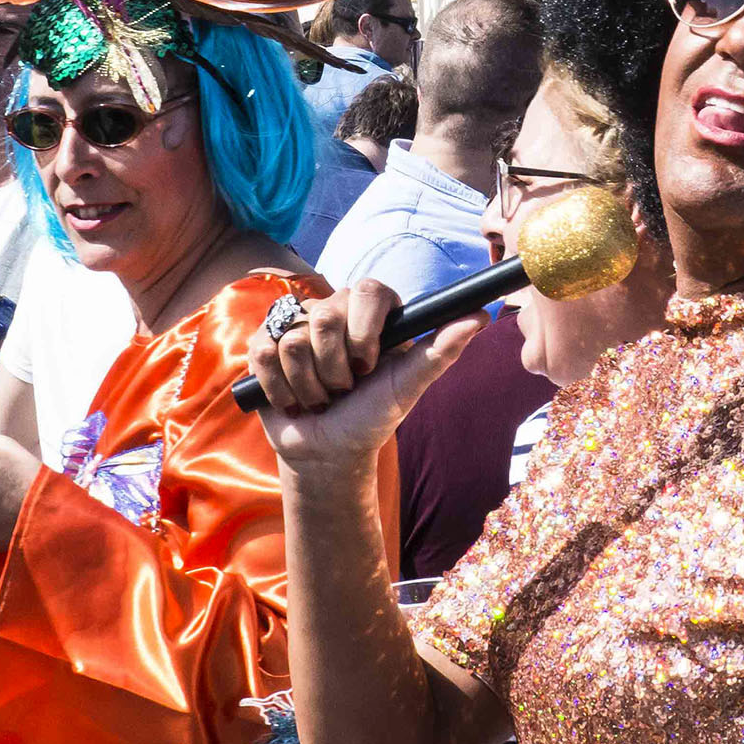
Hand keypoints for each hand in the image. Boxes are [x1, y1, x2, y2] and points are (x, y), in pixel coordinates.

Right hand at [245, 281, 487, 482]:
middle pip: (324, 318)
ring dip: (310, 386)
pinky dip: (280, 388)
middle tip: (345, 389)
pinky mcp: (264, 344)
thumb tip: (480, 315)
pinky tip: (293, 399)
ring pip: (293, 341)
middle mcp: (334, 310)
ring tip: (321, 397)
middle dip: (336, 370)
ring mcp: (296, 325)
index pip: (367, 292)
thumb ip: (442, 350)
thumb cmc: (372, 417)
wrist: (327, 451)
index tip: (368, 367)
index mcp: (372, 311)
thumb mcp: (409, 386)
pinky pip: (263, 353)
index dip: (364, 333)